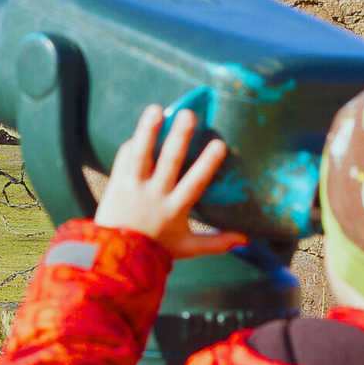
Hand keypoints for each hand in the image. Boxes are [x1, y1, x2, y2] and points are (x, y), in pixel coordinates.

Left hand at [94, 104, 245, 257]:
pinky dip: (131, 145)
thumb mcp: (188, 248)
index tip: (220, 144)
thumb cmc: (156, 250)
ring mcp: (134, 187)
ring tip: (156, 109)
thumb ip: (217, 242)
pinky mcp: (117, 183)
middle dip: (179, 138)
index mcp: (175, 209)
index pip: (194, 183)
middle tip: (188, 115)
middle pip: (168, 162)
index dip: (207, 164)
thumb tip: (246, 239)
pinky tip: (140, 131)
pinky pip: (124, 160)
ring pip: (141, 155)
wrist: (117, 256)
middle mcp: (155, 194)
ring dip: (148, 131)